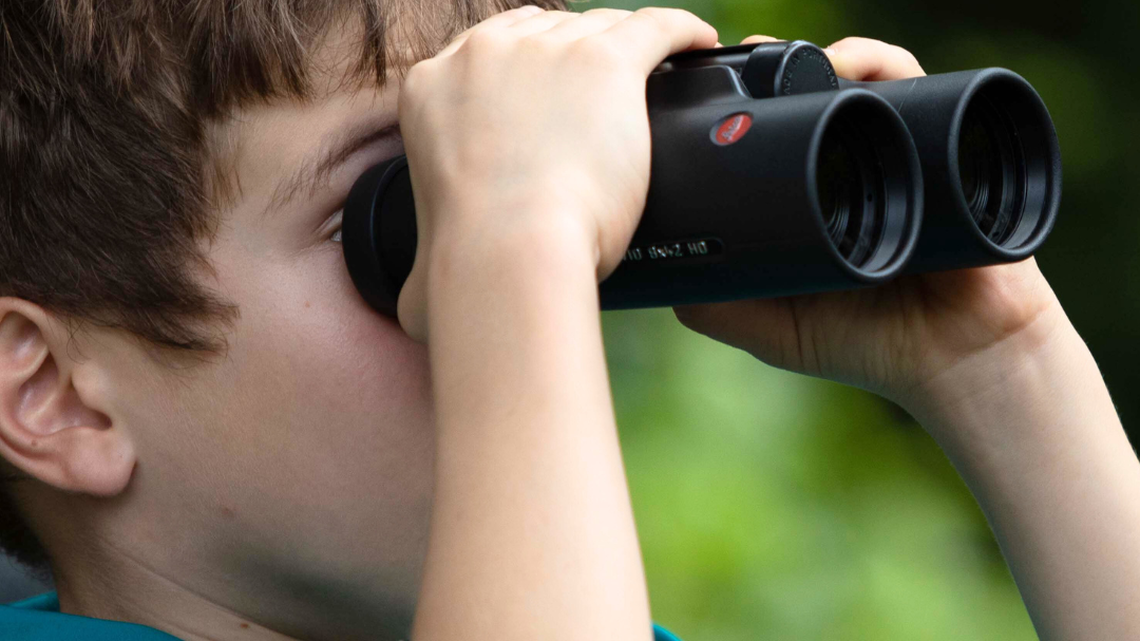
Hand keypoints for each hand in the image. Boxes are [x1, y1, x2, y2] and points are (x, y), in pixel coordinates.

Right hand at [395, 5, 718, 341]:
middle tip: (605, 102)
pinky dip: (682, 33)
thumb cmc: (473, 267)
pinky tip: (699, 45)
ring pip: (600, 28)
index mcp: (433, 84)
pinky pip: (655, 28)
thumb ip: (419, 266)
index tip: (551, 97)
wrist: (509, 253)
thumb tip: (407, 315)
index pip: (489, 50)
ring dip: (626, 47)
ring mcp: (548, 50)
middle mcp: (485, 52)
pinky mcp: (606, 61)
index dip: (527, 68)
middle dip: (574, 58)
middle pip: (546, 32)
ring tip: (656, 74)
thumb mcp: (423, 256)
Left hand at [674, 37, 1063, 417]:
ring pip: (857, 81)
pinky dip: (880, 64)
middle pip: (811, 96)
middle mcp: (851, 168)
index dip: (740, 109)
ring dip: (820, 57)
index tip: (702, 92)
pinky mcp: (944, 146)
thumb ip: (720, 309)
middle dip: (775, 69)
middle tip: (743, 58)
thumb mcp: (774, 330)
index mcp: (809, 198)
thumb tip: (667, 277)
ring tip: (784, 55)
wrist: (958, 359)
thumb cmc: (869, 344)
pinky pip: (916, 85)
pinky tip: (845, 65)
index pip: (772, 136)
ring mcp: (898, 153)